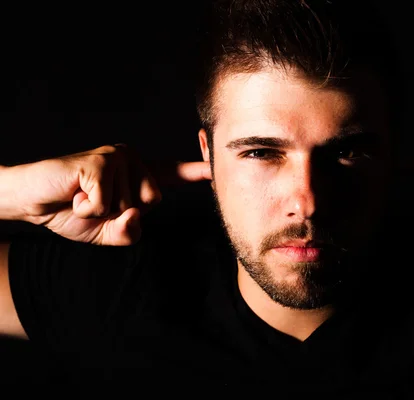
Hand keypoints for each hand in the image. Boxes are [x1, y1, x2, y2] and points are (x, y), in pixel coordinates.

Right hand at [11, 144, 211, 244]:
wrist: (33, 200)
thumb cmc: (71, 211)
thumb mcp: (107, 231)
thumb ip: (129, 231)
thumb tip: (135, 216)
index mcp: (137, 174)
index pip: (172, 174)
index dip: (197, 172)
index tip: (218, 169)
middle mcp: (132, 159)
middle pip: (153, 201)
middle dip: (122, 213)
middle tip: (95, 202)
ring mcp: (117, 157)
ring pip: (130, 204)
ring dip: (102, 212)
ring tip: (83, 197)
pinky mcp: (100, 161)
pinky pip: (106, 203)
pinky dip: (88, 208)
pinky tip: (75, 194)